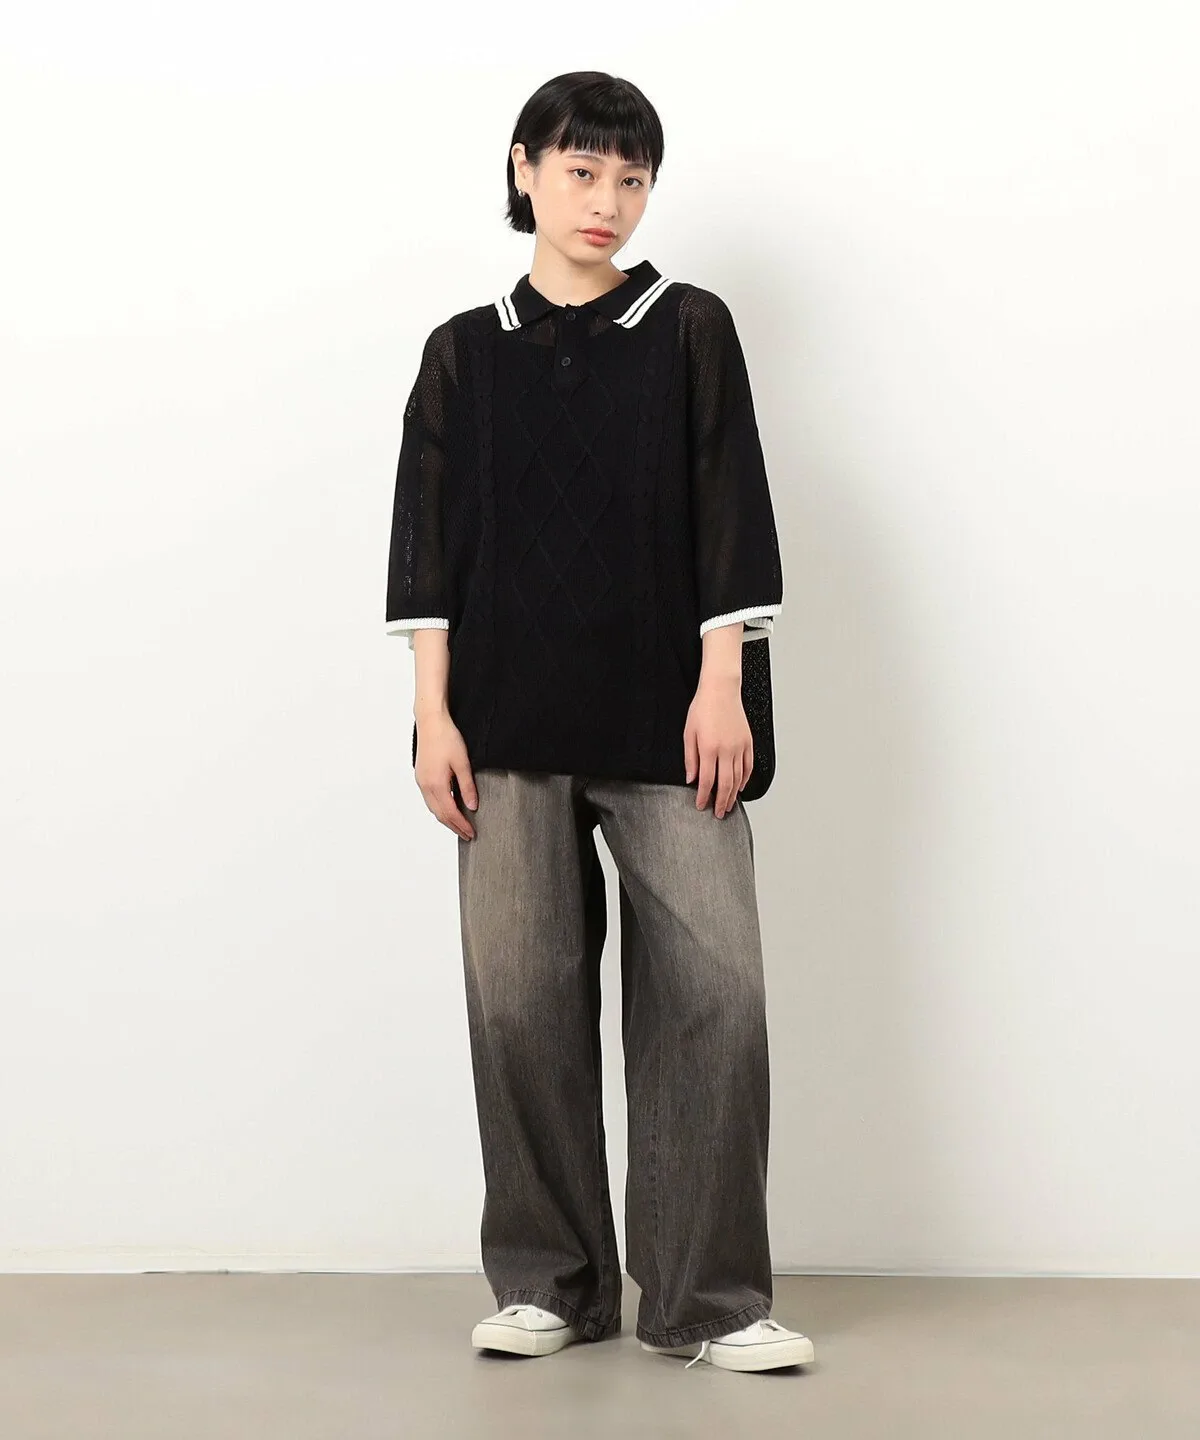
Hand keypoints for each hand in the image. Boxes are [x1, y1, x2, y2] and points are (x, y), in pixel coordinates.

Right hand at [414, 709, 477, 838]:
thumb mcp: (463, 763)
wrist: (430, 722)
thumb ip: (467, 787)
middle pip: (440, 814)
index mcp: (436, 784)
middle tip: (466, 835)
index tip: (471, 833)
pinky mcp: (421, 775)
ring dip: (445, 818)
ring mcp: (421, 781)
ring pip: (433, 808)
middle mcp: (425, 786)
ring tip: (458, 825)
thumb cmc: (446, 738)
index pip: (450, 813)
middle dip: (453, 826)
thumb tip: (472, 807)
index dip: (461, 825)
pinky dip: (439, 808)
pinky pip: (429, 799)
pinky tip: (447, 807)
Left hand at [683, 676, 752, 817]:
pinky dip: (745, 779)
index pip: (707, 780)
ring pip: (738, 778)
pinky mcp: (748, 742)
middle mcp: (727, 750)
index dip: (703, 796)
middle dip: (721, 802)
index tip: (701, 806)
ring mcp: (739, 747)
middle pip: (725, 784)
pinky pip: (748, 766)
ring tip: (728, 805)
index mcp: (710, 748)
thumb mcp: (689, 733)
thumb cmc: (702, 708)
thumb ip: (690, 758)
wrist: (721, 690)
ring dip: (733, 794)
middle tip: (719, 814)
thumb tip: (691, 779)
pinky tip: (739, 787)